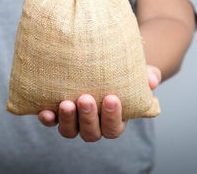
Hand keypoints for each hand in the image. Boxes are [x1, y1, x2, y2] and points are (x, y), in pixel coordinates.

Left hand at [38, 64, 161, 141]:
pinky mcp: (58, 112)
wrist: (105, 63)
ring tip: (66, 103)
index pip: (114, 128)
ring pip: (70, 131)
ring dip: (67, 120)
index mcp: (114, 120)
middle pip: (91, 133)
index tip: (112, 98)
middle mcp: (94, 125)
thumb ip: (149, 76)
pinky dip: (48, 119)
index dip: (112, 117)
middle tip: (86, 99)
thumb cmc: (125, 72)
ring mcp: (74, 120)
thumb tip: (151, 81)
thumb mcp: (140, 72)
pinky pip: (51, 122)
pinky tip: (45, 110)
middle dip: (88, 118)